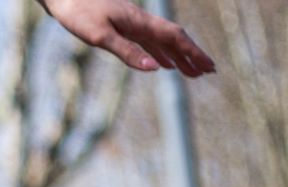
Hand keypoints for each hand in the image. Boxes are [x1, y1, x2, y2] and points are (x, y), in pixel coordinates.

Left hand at [41, 0, 215, 76]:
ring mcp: (133, 24)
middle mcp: (141, 22)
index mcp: (140, 24)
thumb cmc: (79, 13)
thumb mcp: (100, 36)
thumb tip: (154, 69)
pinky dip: (160, 53)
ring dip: (179, 56)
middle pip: (174, 39)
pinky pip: (149, 42)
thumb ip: (127, 52)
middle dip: (192, 55)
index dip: (193, 53)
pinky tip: (163, 64)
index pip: (175, 39)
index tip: (208, 67)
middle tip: (208, 72)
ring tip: (191, 72)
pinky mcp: (123, 26)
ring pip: (163, 42)